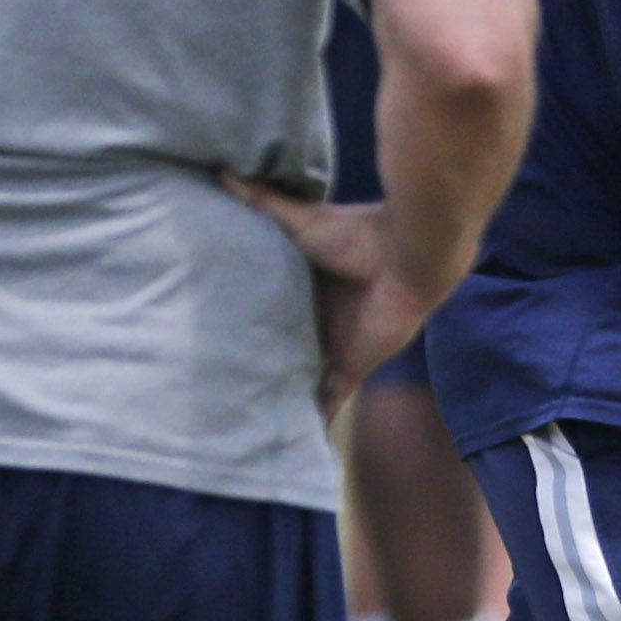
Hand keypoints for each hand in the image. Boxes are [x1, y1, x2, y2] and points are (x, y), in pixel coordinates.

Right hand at [223, 174, 436, 418]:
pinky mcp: (350, 370)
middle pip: (283, 355)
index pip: (269, 317)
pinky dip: (314, 426)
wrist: (407, 255)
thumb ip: (259, 199)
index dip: (247, 332)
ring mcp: (334, 350)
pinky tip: (293, 452)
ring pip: (301, 384)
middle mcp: (317, 323)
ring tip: (244, 432)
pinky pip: (329, 404)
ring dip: (282, 404)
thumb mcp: (296, 220)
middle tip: (218, 396)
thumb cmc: (355, 233)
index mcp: (303, 290)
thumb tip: (220, 167)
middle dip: (261, 372)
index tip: (213, 347)